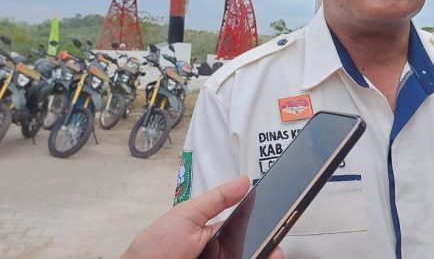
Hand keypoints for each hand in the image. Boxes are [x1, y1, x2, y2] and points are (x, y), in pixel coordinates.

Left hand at [120, 176, 283, 258]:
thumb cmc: (154, 249)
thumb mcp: (187, 216)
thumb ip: (217, 199)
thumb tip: (243, 181)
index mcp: (212, 232)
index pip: (244, 223)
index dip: (262, 217)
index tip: (278, 209)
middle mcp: (220, 251)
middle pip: (252, 242)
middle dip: (268, 236)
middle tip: (279, 230)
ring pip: (250, 254)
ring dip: (266, 251)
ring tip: (275, 250)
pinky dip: (257, 258)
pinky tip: (266, 255)